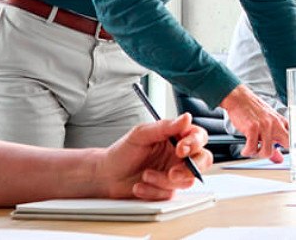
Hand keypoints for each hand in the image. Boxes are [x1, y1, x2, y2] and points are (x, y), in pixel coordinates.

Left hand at [97, 113, 212, 200]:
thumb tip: (186, 117)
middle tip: (172, 173)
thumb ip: (165, 127)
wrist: (108, 175)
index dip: (194, 143)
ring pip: (187, 181)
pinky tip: (140, 186)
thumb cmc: (123, 151)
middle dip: (189, 169)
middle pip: (203, 160)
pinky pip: (170, 194)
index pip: (197, 136)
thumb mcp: (141, 134)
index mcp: (174, 137)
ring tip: (145, 175)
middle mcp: (177, 155)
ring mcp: (174, 173)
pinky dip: (153, 191)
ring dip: (163, 180)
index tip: (181, 148)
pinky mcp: (168, 190)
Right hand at [220, 84, 288, 157]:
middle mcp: (275, 124)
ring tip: (252, 150)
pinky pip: (251, 148)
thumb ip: (273, 140)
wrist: (238, 98)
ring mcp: (264, 126)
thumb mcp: (266, 122)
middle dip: (278, 153)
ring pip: (267, 152)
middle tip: (265, 153)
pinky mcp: (252, 128)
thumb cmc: (251, 108)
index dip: (290, 148)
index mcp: (281, 122)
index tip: (283, 154)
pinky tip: (245, 150)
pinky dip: (247, 152)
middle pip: (287, 146)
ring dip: (257, 154)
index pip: (293, 140)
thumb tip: (278, 159)